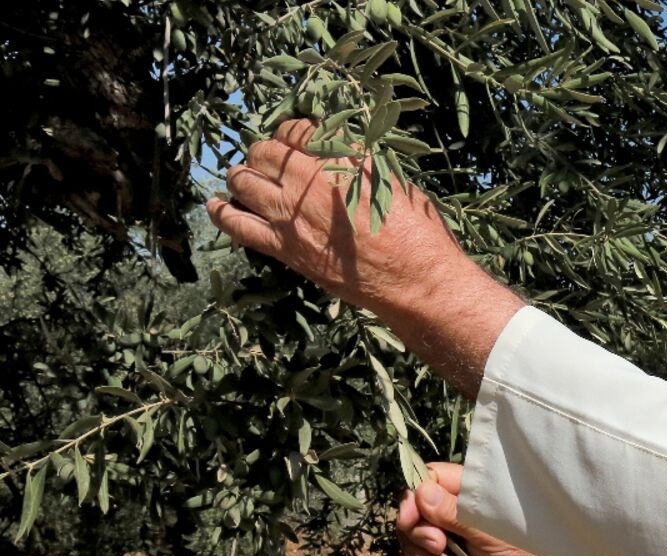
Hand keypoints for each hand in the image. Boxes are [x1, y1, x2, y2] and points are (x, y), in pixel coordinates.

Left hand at [206, 120, 524, 397]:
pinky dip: (221, 212)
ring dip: (242, 174)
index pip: (297, 129)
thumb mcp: (395, 180)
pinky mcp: (284, 247)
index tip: (297, 138)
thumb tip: (336, 151)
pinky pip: (237, 225)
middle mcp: (309, 180)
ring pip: (244, 180)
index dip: (293, 130)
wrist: (415, 280)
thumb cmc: (418, 230)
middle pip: (265, 151)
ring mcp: (291, 215)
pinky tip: (214, 205)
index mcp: (340, 158)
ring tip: (246, 177)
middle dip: (265, 151)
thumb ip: (360, 162)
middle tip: (272, 160)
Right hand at [396, 463, 584, 555]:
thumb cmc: (525, 552)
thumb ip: (455, 514)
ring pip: (412, 540)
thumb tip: (421, 493)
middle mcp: (453, 508)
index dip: (413, 499)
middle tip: (440, 549)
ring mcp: (447, 534)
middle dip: (419, 535)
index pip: (427, 479)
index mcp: (469, 489)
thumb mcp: (489, 532)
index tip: (411, 520)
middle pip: (414, 512)